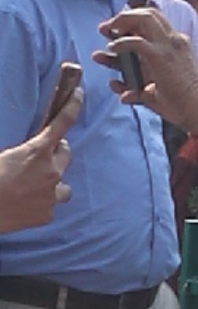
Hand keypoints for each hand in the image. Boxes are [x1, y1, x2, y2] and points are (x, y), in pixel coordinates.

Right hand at [0, 67, 75, 235]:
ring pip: (63, 185)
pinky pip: (51, 205)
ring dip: (54, 182)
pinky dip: (43, 204)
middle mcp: (50, 171)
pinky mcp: (46, 214)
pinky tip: (28, 204)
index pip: (62, 122)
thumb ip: (23, 149)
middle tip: (42, 157)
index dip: (72, 105)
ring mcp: (51, 195)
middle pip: (65, 154)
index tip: (79, 93)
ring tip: (37, 185)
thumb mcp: (3, 154)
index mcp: (37, 151)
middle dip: (56, 152)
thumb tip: (30, 150)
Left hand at [103, 8, 197, 128]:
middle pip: (148, 14)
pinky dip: (121, 43)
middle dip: (124, 17)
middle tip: (108, 27)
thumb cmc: (182, 103)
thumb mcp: (158, 92)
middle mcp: (173, 40)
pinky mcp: (160, 56)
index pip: (154, 23)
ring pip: (144, 18)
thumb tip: (123, 96)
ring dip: (121, 22)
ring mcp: (167, 46)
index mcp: (176, 45)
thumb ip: (140, 92)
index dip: (134, 22)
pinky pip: (136, 41)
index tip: (116, 31)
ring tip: (105, 30)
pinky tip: (112, 47)